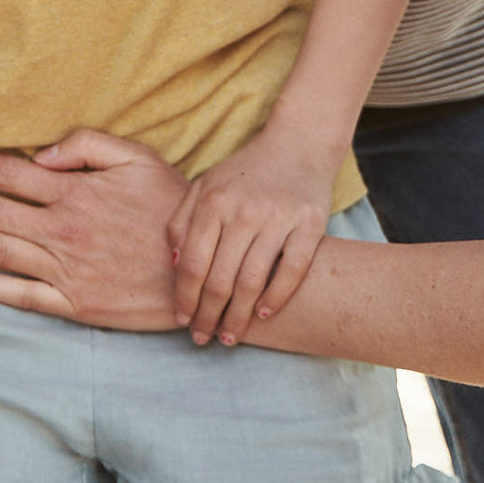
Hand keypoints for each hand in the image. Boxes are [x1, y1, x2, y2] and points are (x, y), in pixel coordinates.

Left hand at [0, 129, 188, 330]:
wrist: (201, 268)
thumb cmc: (170, 205)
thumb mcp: (137, 157)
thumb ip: (86, 145)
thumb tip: (39, 154)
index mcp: (74, 192)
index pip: (7, 173)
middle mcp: (62, 230)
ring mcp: (65, 270)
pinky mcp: (74, 304)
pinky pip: (20, 296)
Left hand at [169, 133, 334, 345]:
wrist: (298, 144)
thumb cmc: (244, 172)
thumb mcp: (204, 185)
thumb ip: (182, 221)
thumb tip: (173, 265)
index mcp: (213, 201)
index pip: (192, 263)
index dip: (184, 298)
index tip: (181, 321)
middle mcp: (244, 210)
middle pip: (220, 279)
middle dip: (207, 316)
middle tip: (202, 338)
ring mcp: (278, 218)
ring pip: (253, 281)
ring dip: (238, 317)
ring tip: (229, 337)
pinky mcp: (310, 223)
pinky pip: (292, 270)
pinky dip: (277, 297)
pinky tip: (263, 314)